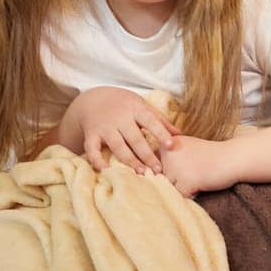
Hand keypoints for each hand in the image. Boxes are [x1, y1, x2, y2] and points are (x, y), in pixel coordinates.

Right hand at [61, 87, 179, 173]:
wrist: (93, 98)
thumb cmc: (125, 104)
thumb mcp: (142, 106)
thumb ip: (160, 120)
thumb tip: (180, 134)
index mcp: (135, 109)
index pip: (151, 121)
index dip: (161, 133)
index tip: (171, 146)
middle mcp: (119, 118)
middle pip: (135, 138)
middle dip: (147, 155)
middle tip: (158, 170)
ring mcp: (104, 127)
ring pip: (117, 145)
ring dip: (129, 160)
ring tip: (141, 172)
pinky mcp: (91, 134)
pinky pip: (92, 149)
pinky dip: (96, 160)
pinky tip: (105, 170)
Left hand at [158, 136, 237, 197]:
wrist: (234, 158)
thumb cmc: (212, 154)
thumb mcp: (187, 147)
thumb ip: (169, 156)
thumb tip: (150, 175)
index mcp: (167, 144)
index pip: (155, 164)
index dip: (169, 169)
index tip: (188, 162)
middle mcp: (168, 154)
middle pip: (161, 177)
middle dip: (176, 179)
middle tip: (195, 170)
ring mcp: (176, 168)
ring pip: (169, 187)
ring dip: (183, 186)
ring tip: (198, 177)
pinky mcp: (186, 181)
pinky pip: (180, 195)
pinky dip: (191, 193)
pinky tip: (201, 184)